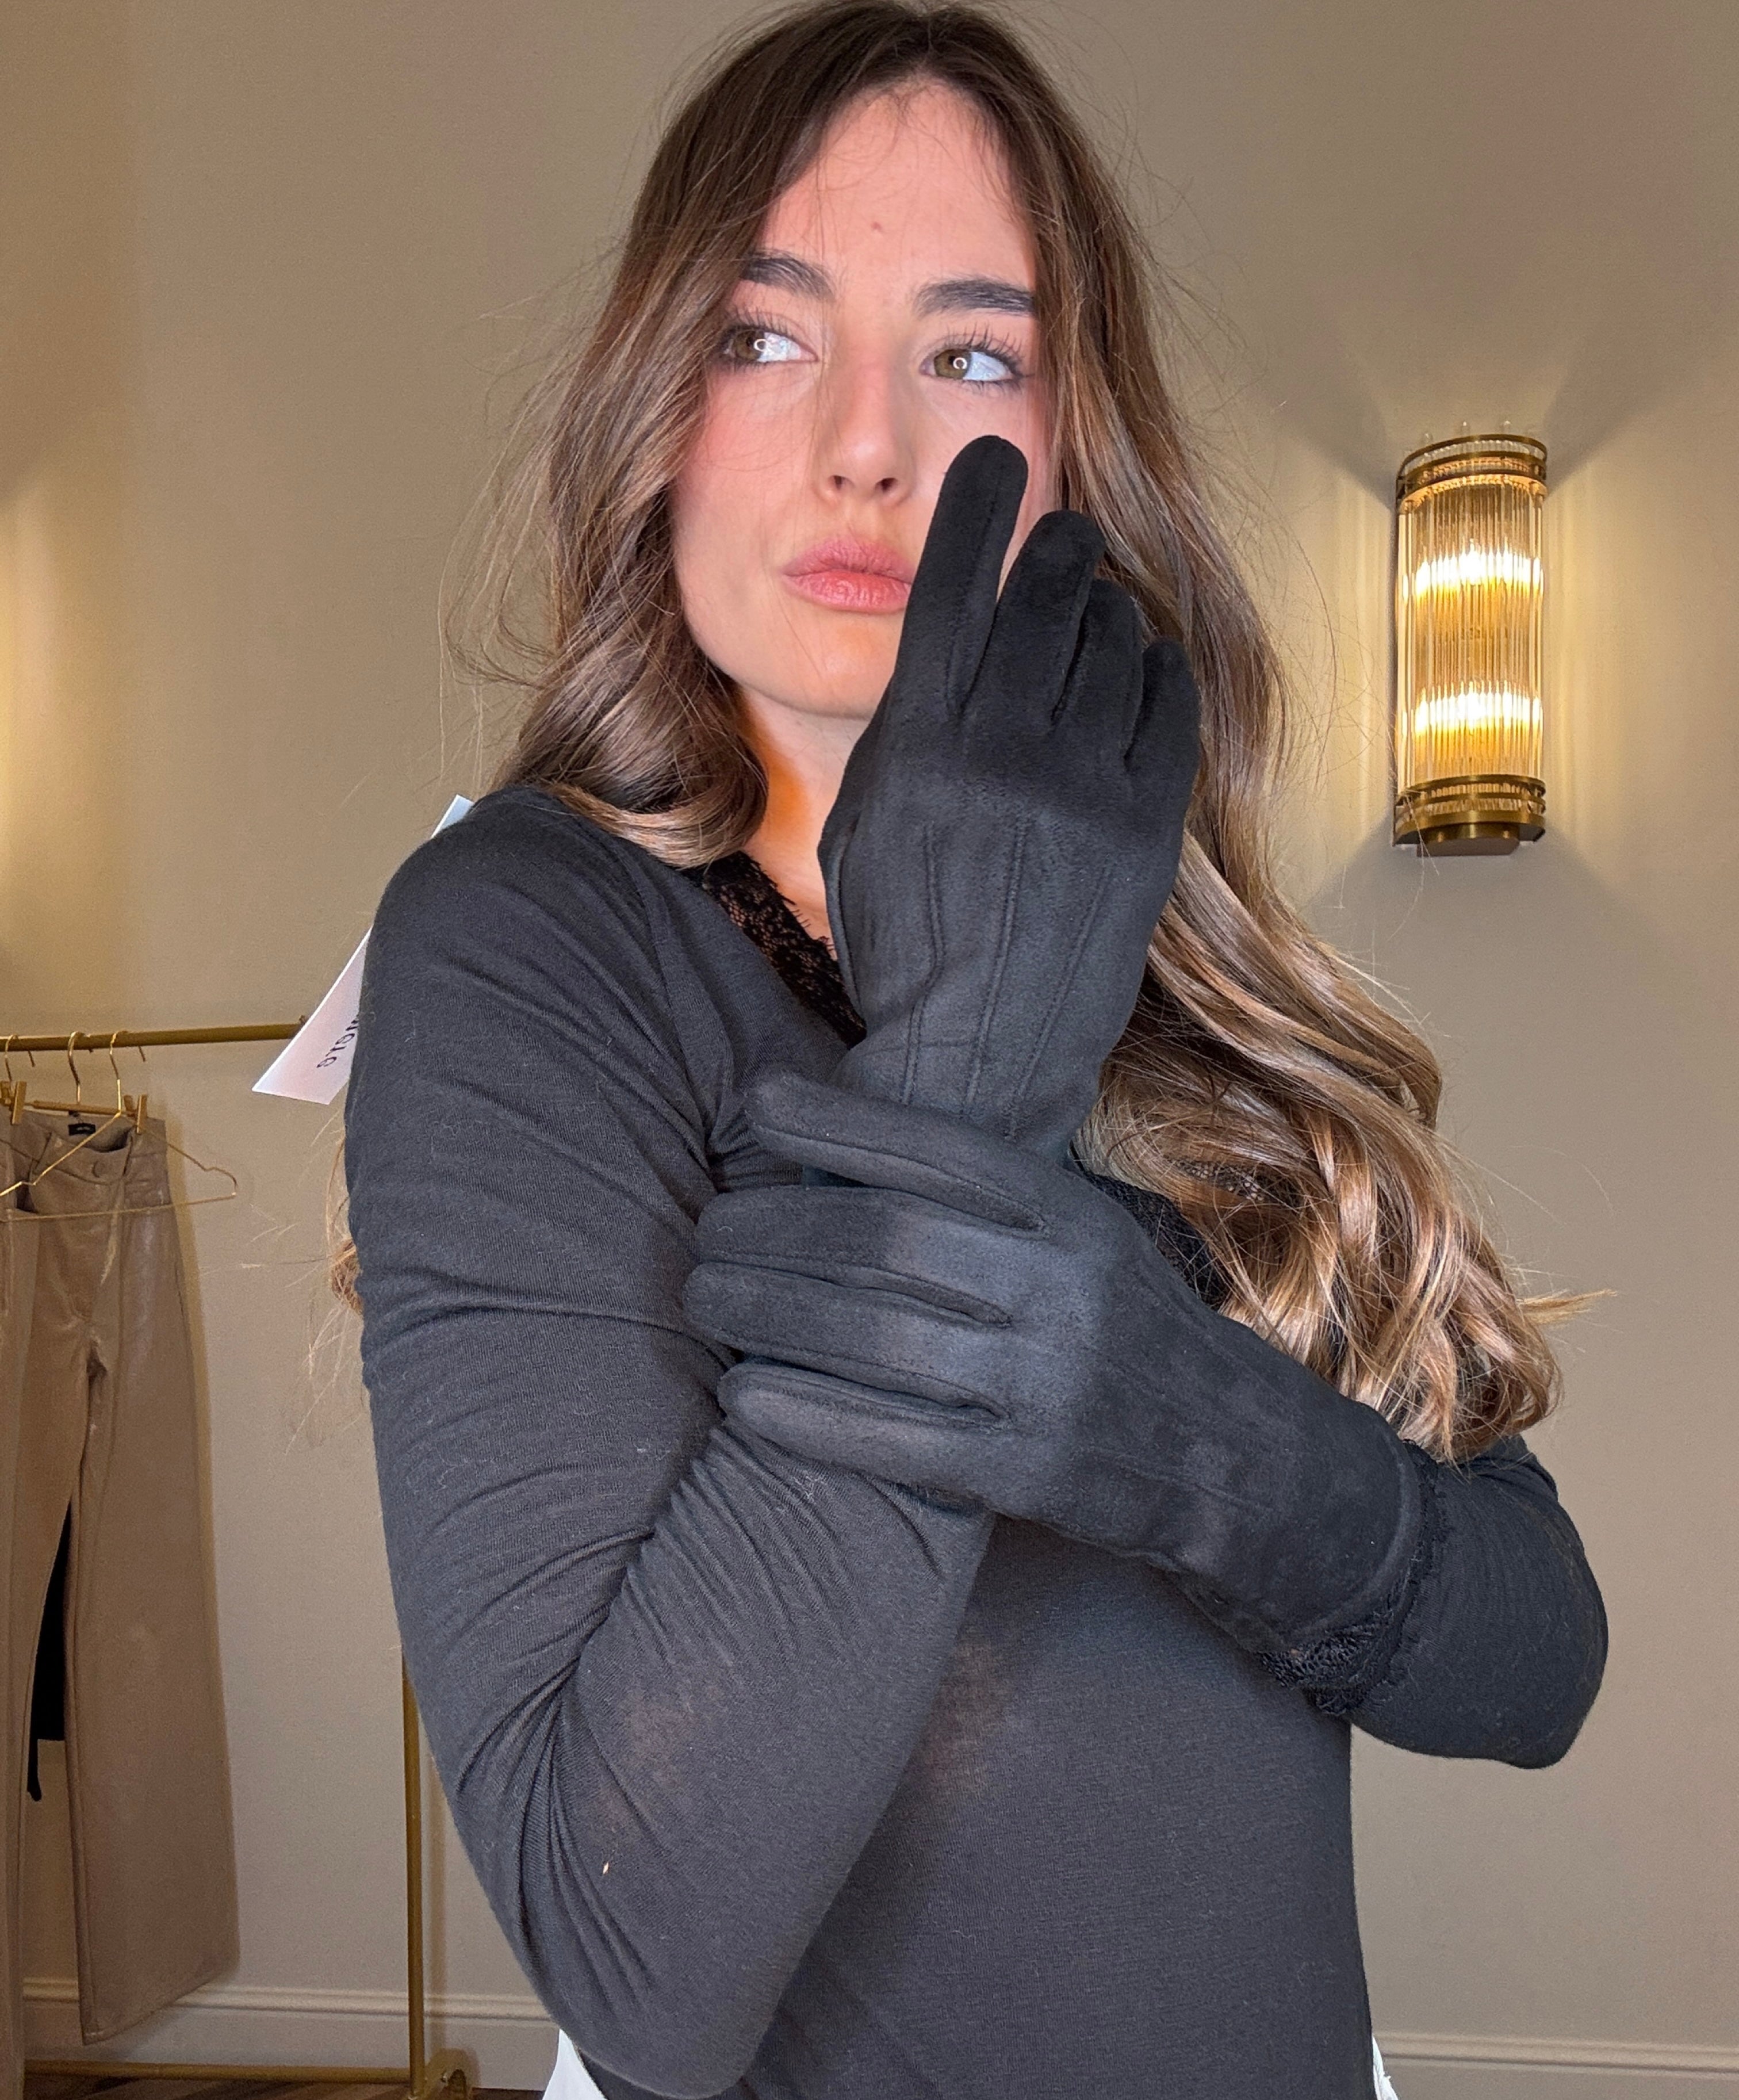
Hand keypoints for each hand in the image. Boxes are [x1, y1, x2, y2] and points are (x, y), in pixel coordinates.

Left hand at [683, 1071, 1421, 1655]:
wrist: (1230, 1455)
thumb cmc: (1120, 1326)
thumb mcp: (1079, 1237)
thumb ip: (983, 1198)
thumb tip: (833, 1143)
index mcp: (1072, 1218)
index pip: (939, 1152)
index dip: (837, 1125)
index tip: (757, 1106)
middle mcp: (1063, 1293)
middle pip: (885, 1242)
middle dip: (774, 1231)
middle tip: (707, 1230)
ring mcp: (1043, 1388)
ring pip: (872, 1340)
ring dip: (765, 1316)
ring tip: (704, 1300)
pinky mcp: (1021, 1477)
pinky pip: (887, 1440)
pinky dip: (801, 1415)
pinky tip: (741, 1395)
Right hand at [822, 434, 1199, 1160]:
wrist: (978, 1058)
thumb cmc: (908, 945)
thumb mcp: (868, 827)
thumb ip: (909, 730)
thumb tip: (954, 652)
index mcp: (919, 744)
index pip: (950, 586)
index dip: (975, 508)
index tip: (993, 456)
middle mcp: (1003, 747)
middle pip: (1044, 594)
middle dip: (1058, 549)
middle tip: (1064, 541)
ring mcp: (1081, 784)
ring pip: (1113, 640)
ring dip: (1107, 613)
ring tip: (1097, 622)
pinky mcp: (1144, 824)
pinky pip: (1166, 706)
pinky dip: (1157, 671)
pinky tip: (1145, 670)